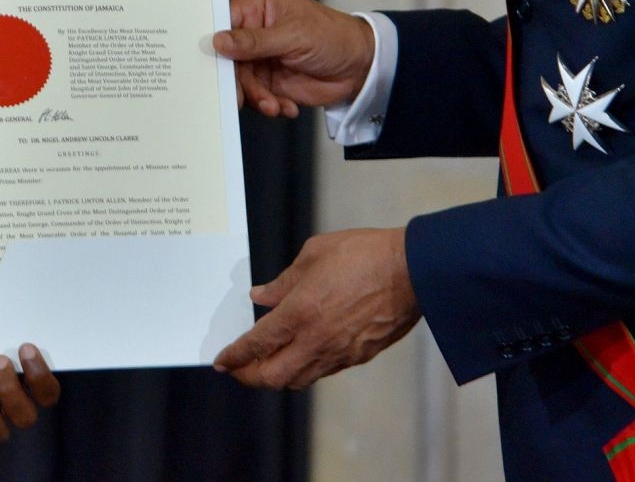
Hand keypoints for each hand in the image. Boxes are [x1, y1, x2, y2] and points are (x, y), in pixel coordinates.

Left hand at [212, 228, 419, 389]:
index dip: (235, 356)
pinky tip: (300, 356)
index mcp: (300, 313)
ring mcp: (338, 352)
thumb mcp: (314, 254)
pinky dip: (303, 369)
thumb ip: (284, 281)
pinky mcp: (358, 356)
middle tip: (238, 369)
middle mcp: (316, 340)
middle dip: (249, 377)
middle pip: (272, 376)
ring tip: (265, 365)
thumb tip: (261, 296)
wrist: (413, 271)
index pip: (256, 345)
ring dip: (276, 377)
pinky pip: (322, 372)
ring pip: (298, 380)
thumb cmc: (364, 254)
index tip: (222, 361)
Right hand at [213, 0, 376, 117]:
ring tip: (274, 105)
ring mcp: (261, 57)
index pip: (225, 22)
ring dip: (257, 98)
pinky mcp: (269, 81)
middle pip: (228, 57)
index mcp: (258, 6)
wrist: (360, 66)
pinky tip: (286, 106)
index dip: (216, 43)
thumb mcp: (293, 35)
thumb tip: (219, 41)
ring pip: (240, 81)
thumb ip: (254, 41)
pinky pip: (256, 97)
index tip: (214, 65)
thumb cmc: (333, 36)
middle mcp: (255, 31)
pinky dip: (269, 105)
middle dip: (238, 80)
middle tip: (242, 98)